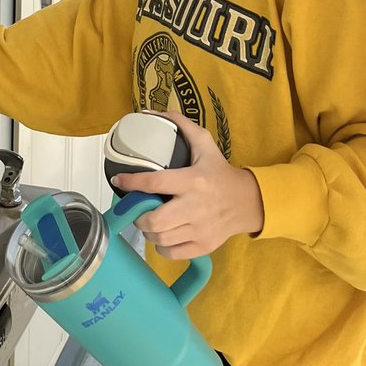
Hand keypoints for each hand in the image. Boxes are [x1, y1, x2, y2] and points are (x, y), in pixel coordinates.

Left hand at [111, 111, 264, 257]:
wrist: (248, 202)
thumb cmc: (220, 173)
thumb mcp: (204, 144)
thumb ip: (180, 125)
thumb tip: (150, 113)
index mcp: (193, 180)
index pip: (154, 183)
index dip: (131, 183)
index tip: (118, 180)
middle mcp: (195, 206)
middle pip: (154, 220)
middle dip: (139, 217)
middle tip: (138, 209)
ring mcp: (200, 229)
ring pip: (160, 238)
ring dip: (148, 231)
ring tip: (150, 221)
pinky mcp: (203, 246)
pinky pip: (171, 253)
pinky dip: (161, 246)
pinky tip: (163, 236)